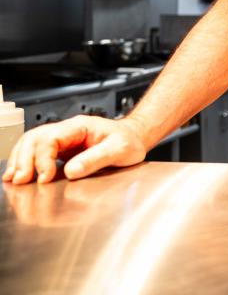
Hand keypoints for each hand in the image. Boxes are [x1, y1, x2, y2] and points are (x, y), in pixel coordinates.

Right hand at [2, 115, 147, 183]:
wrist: (135, 138)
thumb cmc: (130, 141)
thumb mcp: (120, 149)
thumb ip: (96, 159)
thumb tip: (71, 171)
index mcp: (81, 126)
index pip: (51, 138)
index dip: (43, 158)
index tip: (45, 177)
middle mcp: (68, 130)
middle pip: (35, 138)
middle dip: (24, 159)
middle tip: (20, 179)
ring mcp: (63, 139)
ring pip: (32, 143)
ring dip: (20, 160)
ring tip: (14, 179)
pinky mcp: (62, 150)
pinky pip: (37, 152)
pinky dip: (25, 162)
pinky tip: (18, 174)